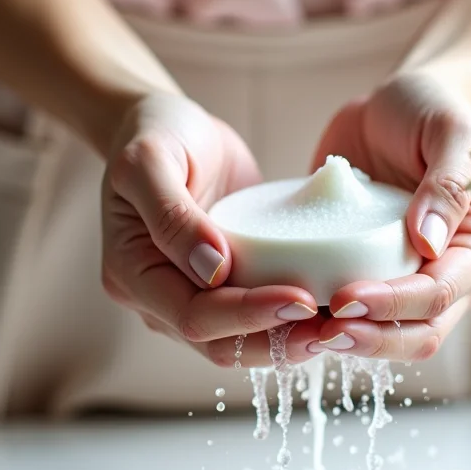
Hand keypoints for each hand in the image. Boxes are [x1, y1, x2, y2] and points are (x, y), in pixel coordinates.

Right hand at [101, 93, 322, 366]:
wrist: (169, 125)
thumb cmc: (152, 133)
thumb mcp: (149, 159)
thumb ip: (172, 214)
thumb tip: (213, 270)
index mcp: (131, 274)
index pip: (192, 315)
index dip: (246, 315)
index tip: (300, 299)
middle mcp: (157, 297)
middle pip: (219, 344)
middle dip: (275, 341)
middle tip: (331, 326)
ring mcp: (190, 295)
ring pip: (240, 342)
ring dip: (287, 341)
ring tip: (339, 327)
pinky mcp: (224, 285)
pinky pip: (255, 317)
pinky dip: (289, 321)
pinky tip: (329, 311)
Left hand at [309, 73, 470, 359]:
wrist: (394, 104)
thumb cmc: (431, 109)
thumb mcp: (449, 131)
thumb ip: (448, 183)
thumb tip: (428, 243)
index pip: (441, 294)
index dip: (394, 305)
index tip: (345, 298)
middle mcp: (453, 275)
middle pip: (419, 333)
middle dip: (371, 338)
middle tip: (319, 330)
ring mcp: (412, 280)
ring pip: (388, 337)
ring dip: (348, 342)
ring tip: (299, 333)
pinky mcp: (373, 277)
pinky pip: (356, 315)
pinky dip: (326, 323)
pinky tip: (289, 318)